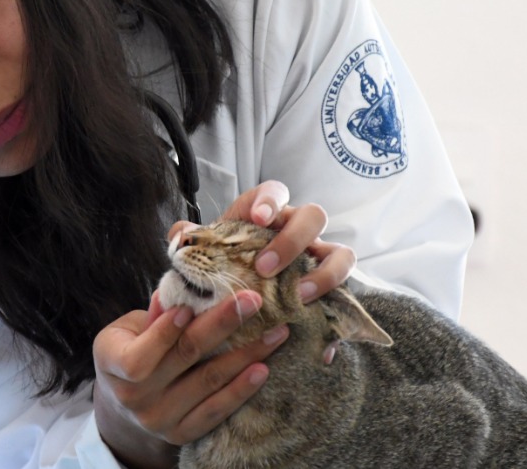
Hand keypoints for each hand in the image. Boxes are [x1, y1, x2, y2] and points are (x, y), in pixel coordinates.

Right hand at [92, 290, 289, 468]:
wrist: (124, 401)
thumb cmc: (131, 348)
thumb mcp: (129, 327)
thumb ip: (155, 314)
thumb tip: (182, 289)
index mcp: (111, 363)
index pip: (139, 355)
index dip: (165, 332)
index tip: (192, 308)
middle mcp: (133, 397)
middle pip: (184, 358)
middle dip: (222, 325)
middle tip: (253, 301)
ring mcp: (158, 420)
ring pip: (208, 382)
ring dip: (245, 355)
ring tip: (274, 333)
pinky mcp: (181, 434)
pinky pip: (216, 411)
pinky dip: (241, 389)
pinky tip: (262, 369)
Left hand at [170, 180, 355, 302]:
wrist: (236, 303)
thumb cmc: (223, 268)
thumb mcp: (205, 255)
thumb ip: (192, 242)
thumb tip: (181, 234)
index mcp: (267, 216)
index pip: (275, 192)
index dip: (271, 200)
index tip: (258, 217)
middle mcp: (297, 232)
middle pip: (313, 216)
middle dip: (292, 240)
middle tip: (265, 268)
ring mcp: (318, 260)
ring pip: (341, 254)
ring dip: (324, 273)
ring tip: (300, 295)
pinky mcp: (330, 290)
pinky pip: (345, 297)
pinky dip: (335, 313)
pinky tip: (318, 333)